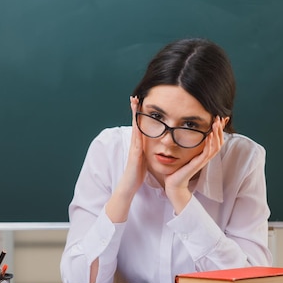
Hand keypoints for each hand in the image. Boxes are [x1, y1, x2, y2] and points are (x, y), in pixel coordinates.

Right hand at [105, 96, 147, 222]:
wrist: (129, 185)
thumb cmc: (137, 173)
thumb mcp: (144, 159)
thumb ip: (146, 150)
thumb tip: (153, 145)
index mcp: (138, 144)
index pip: (139, 126)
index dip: (139, 114)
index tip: (139, 103)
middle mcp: (135, 144)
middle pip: (135, 123)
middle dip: (134, 110)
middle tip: (134, 97)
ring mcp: (134, 148)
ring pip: (135, 128)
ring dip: (134, 116)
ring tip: (134, 104)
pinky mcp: (135, 154)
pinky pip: (137, 140)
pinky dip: (137, 130)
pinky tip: (138, 123)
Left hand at [164, 116, 228, 212]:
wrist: (173, 184)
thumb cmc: (176, 170)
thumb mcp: (182, 154)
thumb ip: (185, 145)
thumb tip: (181, 133)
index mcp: (203, 154)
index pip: (215, 140)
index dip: (218, 130)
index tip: (217, 119)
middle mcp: (205, 157)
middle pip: (219, 142)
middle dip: (220, 129)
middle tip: (219, 117)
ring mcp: (202, 161)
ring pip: (216, 146)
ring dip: (217, 134)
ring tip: (216, 123)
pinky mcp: (198, 164)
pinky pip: (207, 153)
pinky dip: (210, 143)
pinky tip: (209, 135)